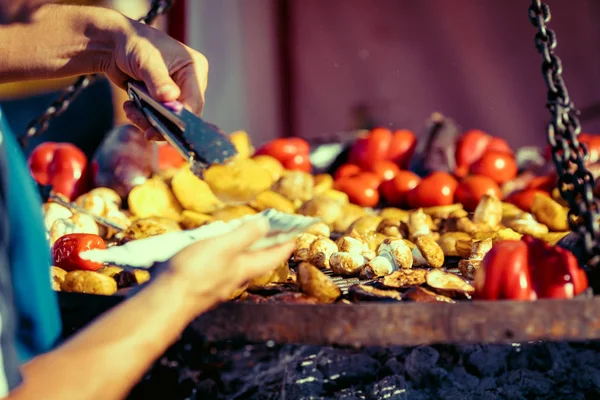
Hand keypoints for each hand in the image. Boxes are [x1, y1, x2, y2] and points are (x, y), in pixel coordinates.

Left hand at [99, 16, 208, 139]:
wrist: (114, 44)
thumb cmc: (134, 42)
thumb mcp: (147, 60)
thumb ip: (159, 80)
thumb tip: (170, 98)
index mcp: (194, 69)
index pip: (194, 101)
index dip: (181, 117)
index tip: (163, 127)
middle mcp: (189, 83)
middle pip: (182, 114)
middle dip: (161, 121)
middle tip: (142, 123)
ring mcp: (176, 93)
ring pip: (168, 120)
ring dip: (148, 120)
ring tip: (130, 110)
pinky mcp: (163, 101)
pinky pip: (157, 118)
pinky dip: (143, 117)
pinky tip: (130, 107)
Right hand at [162, 218, 294, 311]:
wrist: (164, 300)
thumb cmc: (195, 272)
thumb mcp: (224, 247)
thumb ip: (245, 235)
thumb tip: (266, 224)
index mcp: (245, 269)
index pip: (274, 256)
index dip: (286, 243)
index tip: (296, 233)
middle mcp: (235, 279)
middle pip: (258, 261)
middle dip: (266, 246)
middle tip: (272, 231)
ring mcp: (218, 283)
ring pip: (238, 265)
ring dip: (244, 249)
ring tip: (243, 234)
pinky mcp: (201, 284)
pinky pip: (219, 267)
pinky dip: (224, 255)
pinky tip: (213, 248)